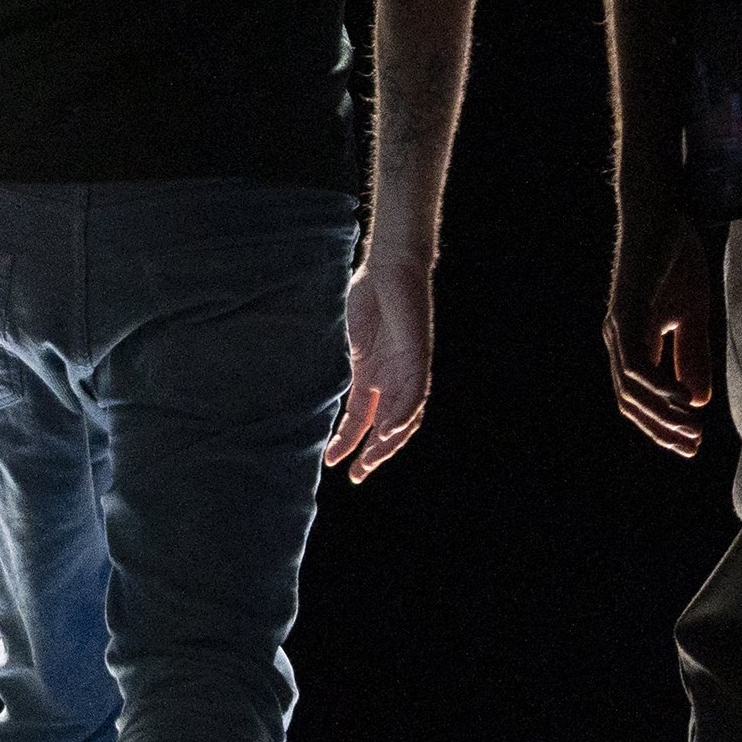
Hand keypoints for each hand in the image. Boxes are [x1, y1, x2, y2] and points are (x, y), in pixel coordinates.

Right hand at [326, 250, 434, 478]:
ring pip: (404, 418)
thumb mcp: (351, 341)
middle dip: (372, 453)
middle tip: (356, 475)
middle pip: (387, 427)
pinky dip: (403, 414)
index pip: (363, 419)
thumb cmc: (368, 295)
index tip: (332, 461)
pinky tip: (388, 430)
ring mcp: (407, 370)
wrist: (390, 266)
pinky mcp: (417, 358)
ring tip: (370, 461)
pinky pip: (415, 394)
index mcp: (374, 376)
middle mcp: (393, 379)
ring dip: (388, 442)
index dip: (349, 441)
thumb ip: (346, 368)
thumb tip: (324, 388)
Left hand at [605, 192, 719, 458]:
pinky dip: (658, 383)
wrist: (664, 213)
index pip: (639, 398)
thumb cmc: (676, 260)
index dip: (661, 423)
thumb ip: (691, 356)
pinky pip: (637, 360)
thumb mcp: (692, 317)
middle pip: (630, 401)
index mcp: (631, 343)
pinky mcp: (626, 311)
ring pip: (630, 387)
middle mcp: (618, 340)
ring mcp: (618, 326)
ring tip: (690, 431)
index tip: (691, 444)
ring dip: (660, 413)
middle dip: (660, 428)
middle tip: (692, 447)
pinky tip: (681, 399)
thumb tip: (693, 402)